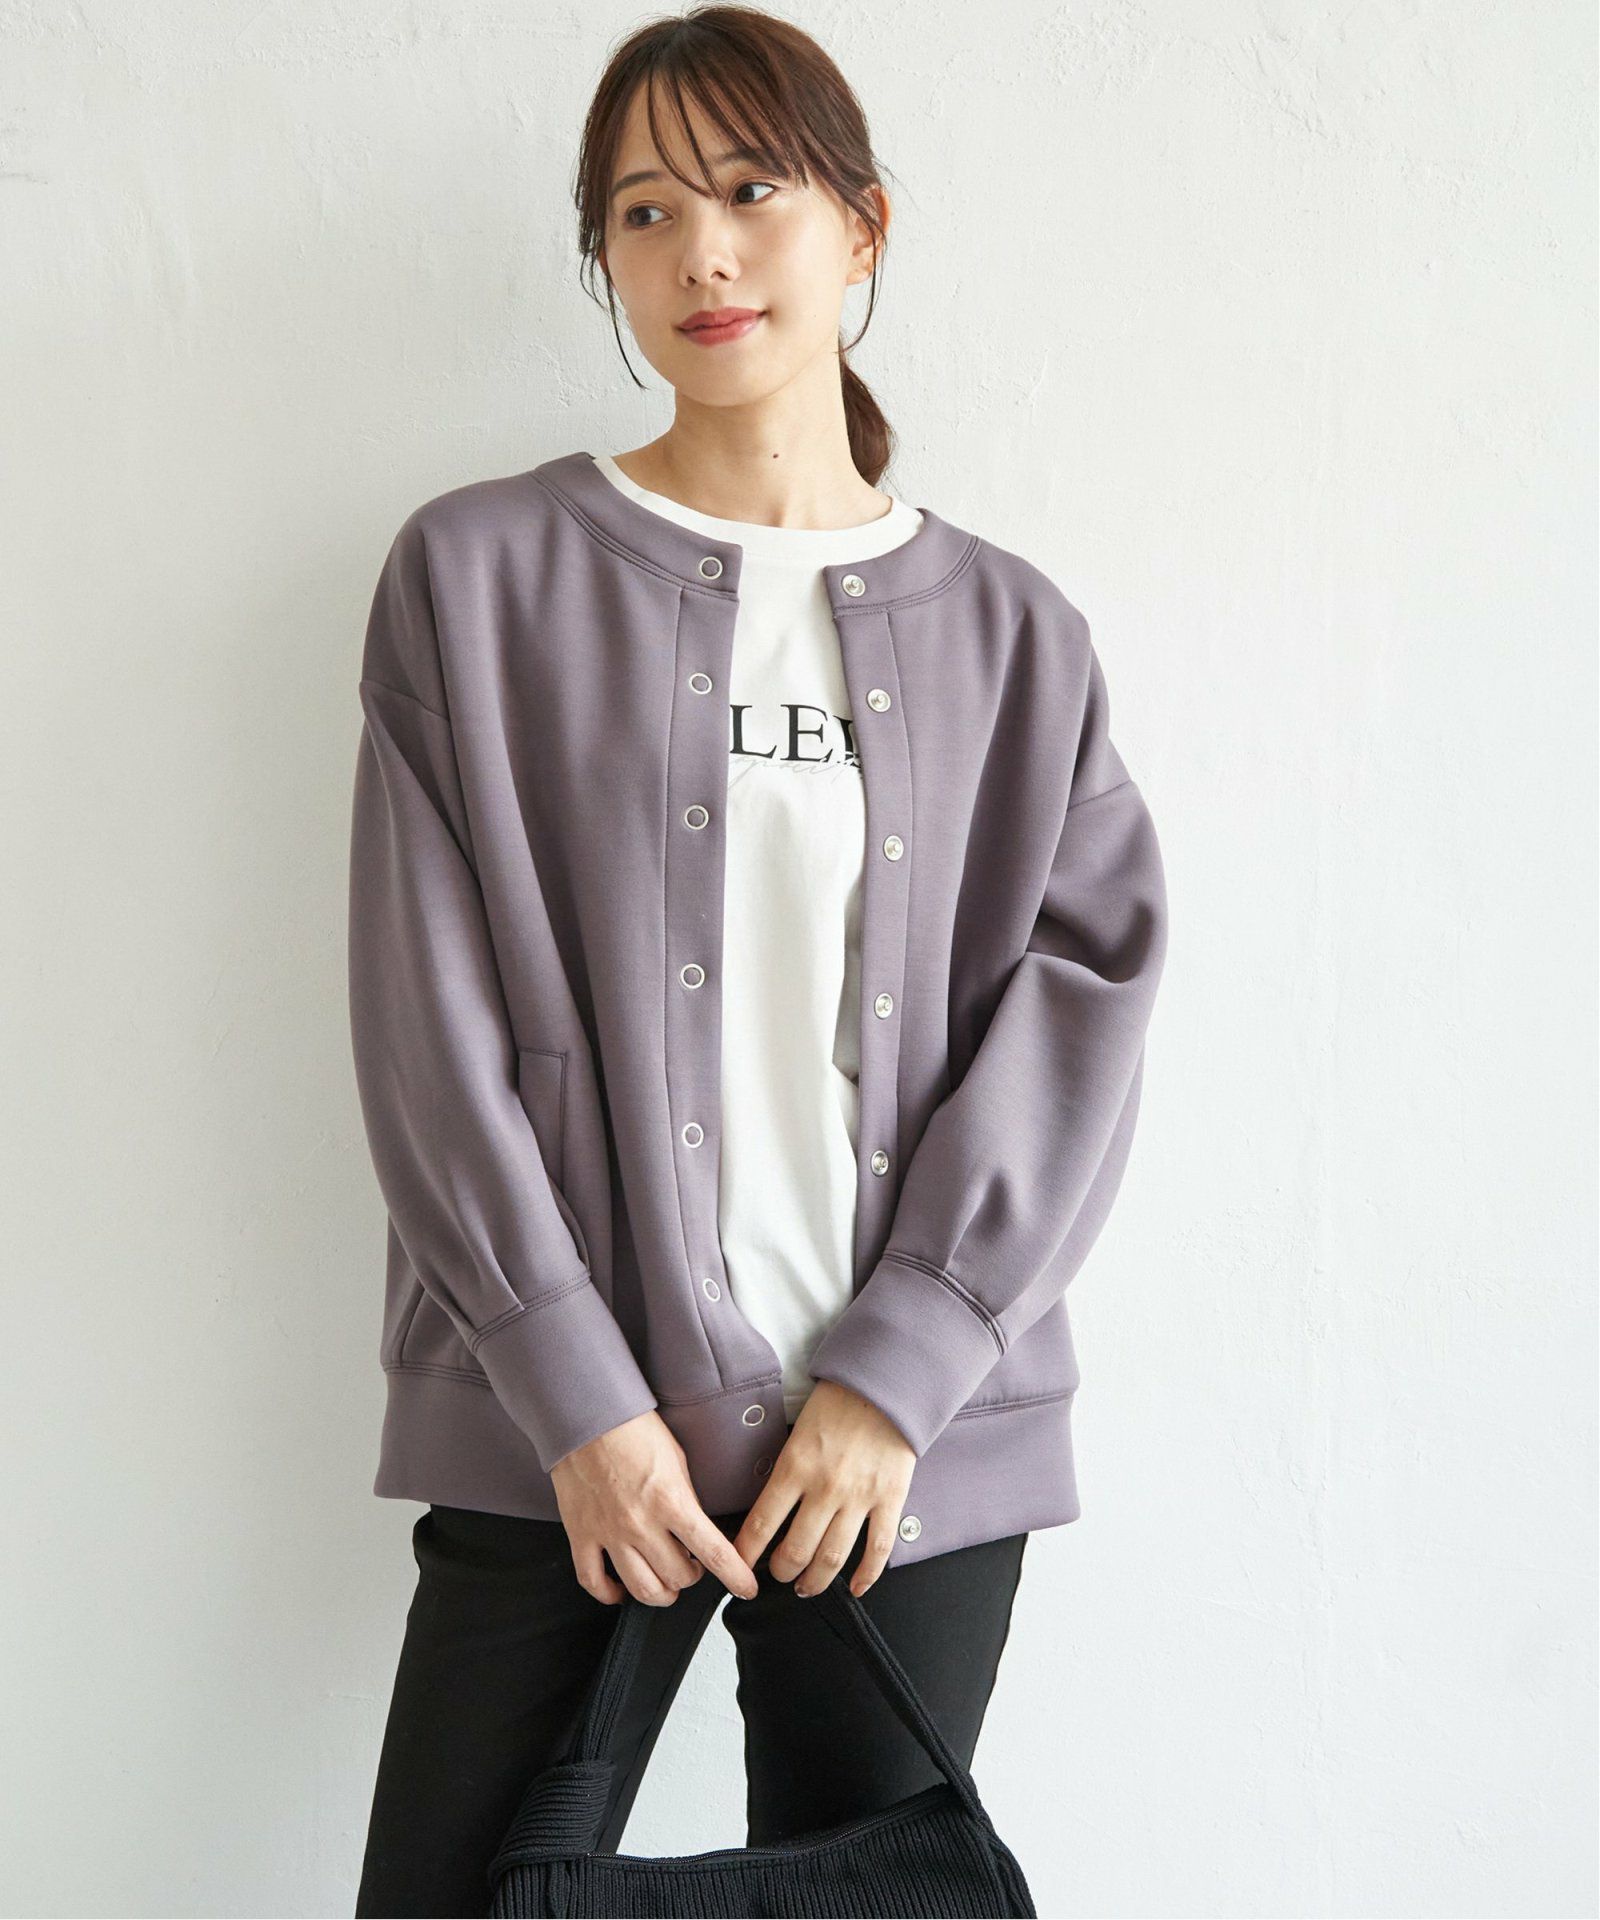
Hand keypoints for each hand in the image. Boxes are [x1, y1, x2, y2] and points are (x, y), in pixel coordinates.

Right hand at [550, 1409, 759, 1606]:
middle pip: (677, 1577)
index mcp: (671, 1501)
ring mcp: (609, 1533)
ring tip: (665, 1583)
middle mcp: (640, 1523)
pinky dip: (610, 1595)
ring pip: (642, 1589)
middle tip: (693, 1566)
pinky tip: (621, 1590)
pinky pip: (594, 1582)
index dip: (735, 1576)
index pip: (714, 1552)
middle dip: (693, 1577)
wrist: (587, 1414)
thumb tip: (697, 1528)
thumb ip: (687, 1498)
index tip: (746, 1588)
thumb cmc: (633, 1429)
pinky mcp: (581, 1535)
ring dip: (661, 1593)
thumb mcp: (677, 1459)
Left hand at [730, 1380, 915, 1598]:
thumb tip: (770, 1507)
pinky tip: (856, 1587)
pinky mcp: (890, 1499)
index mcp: (795, 1466)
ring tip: (807, 1586)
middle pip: (795, 1551)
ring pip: (832, 1558)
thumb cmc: (839, 1403)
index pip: (761, 1524)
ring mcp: (859, 1497)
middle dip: (782, 1572)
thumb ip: (786, 1470)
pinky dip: (866, 1576)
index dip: (746, 1554)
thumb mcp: (796, 1432)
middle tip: (779, 1575)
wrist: (884, 1385)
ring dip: (815, 1581)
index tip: (739, 1566)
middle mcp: (825, 1487)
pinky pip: (878, 1549)